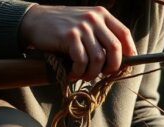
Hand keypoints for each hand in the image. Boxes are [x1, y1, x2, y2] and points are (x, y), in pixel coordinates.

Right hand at [20, 5, 136, 81]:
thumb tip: (121, 61)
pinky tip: (73, 73)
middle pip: (115, 49)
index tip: (126, 65)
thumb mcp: (86, 23)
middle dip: (113, 67)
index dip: (129, 52)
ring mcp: (82, 27)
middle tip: (104, 74)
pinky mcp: (69, 36)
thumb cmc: (64, 27)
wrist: (34, 21)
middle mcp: (94, 18)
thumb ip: (102, 35)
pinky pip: (82, 61)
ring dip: (93, 73)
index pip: (124, 34)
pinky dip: (79, 72)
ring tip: (84, 75)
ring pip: (98, 59)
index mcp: (102, 14)